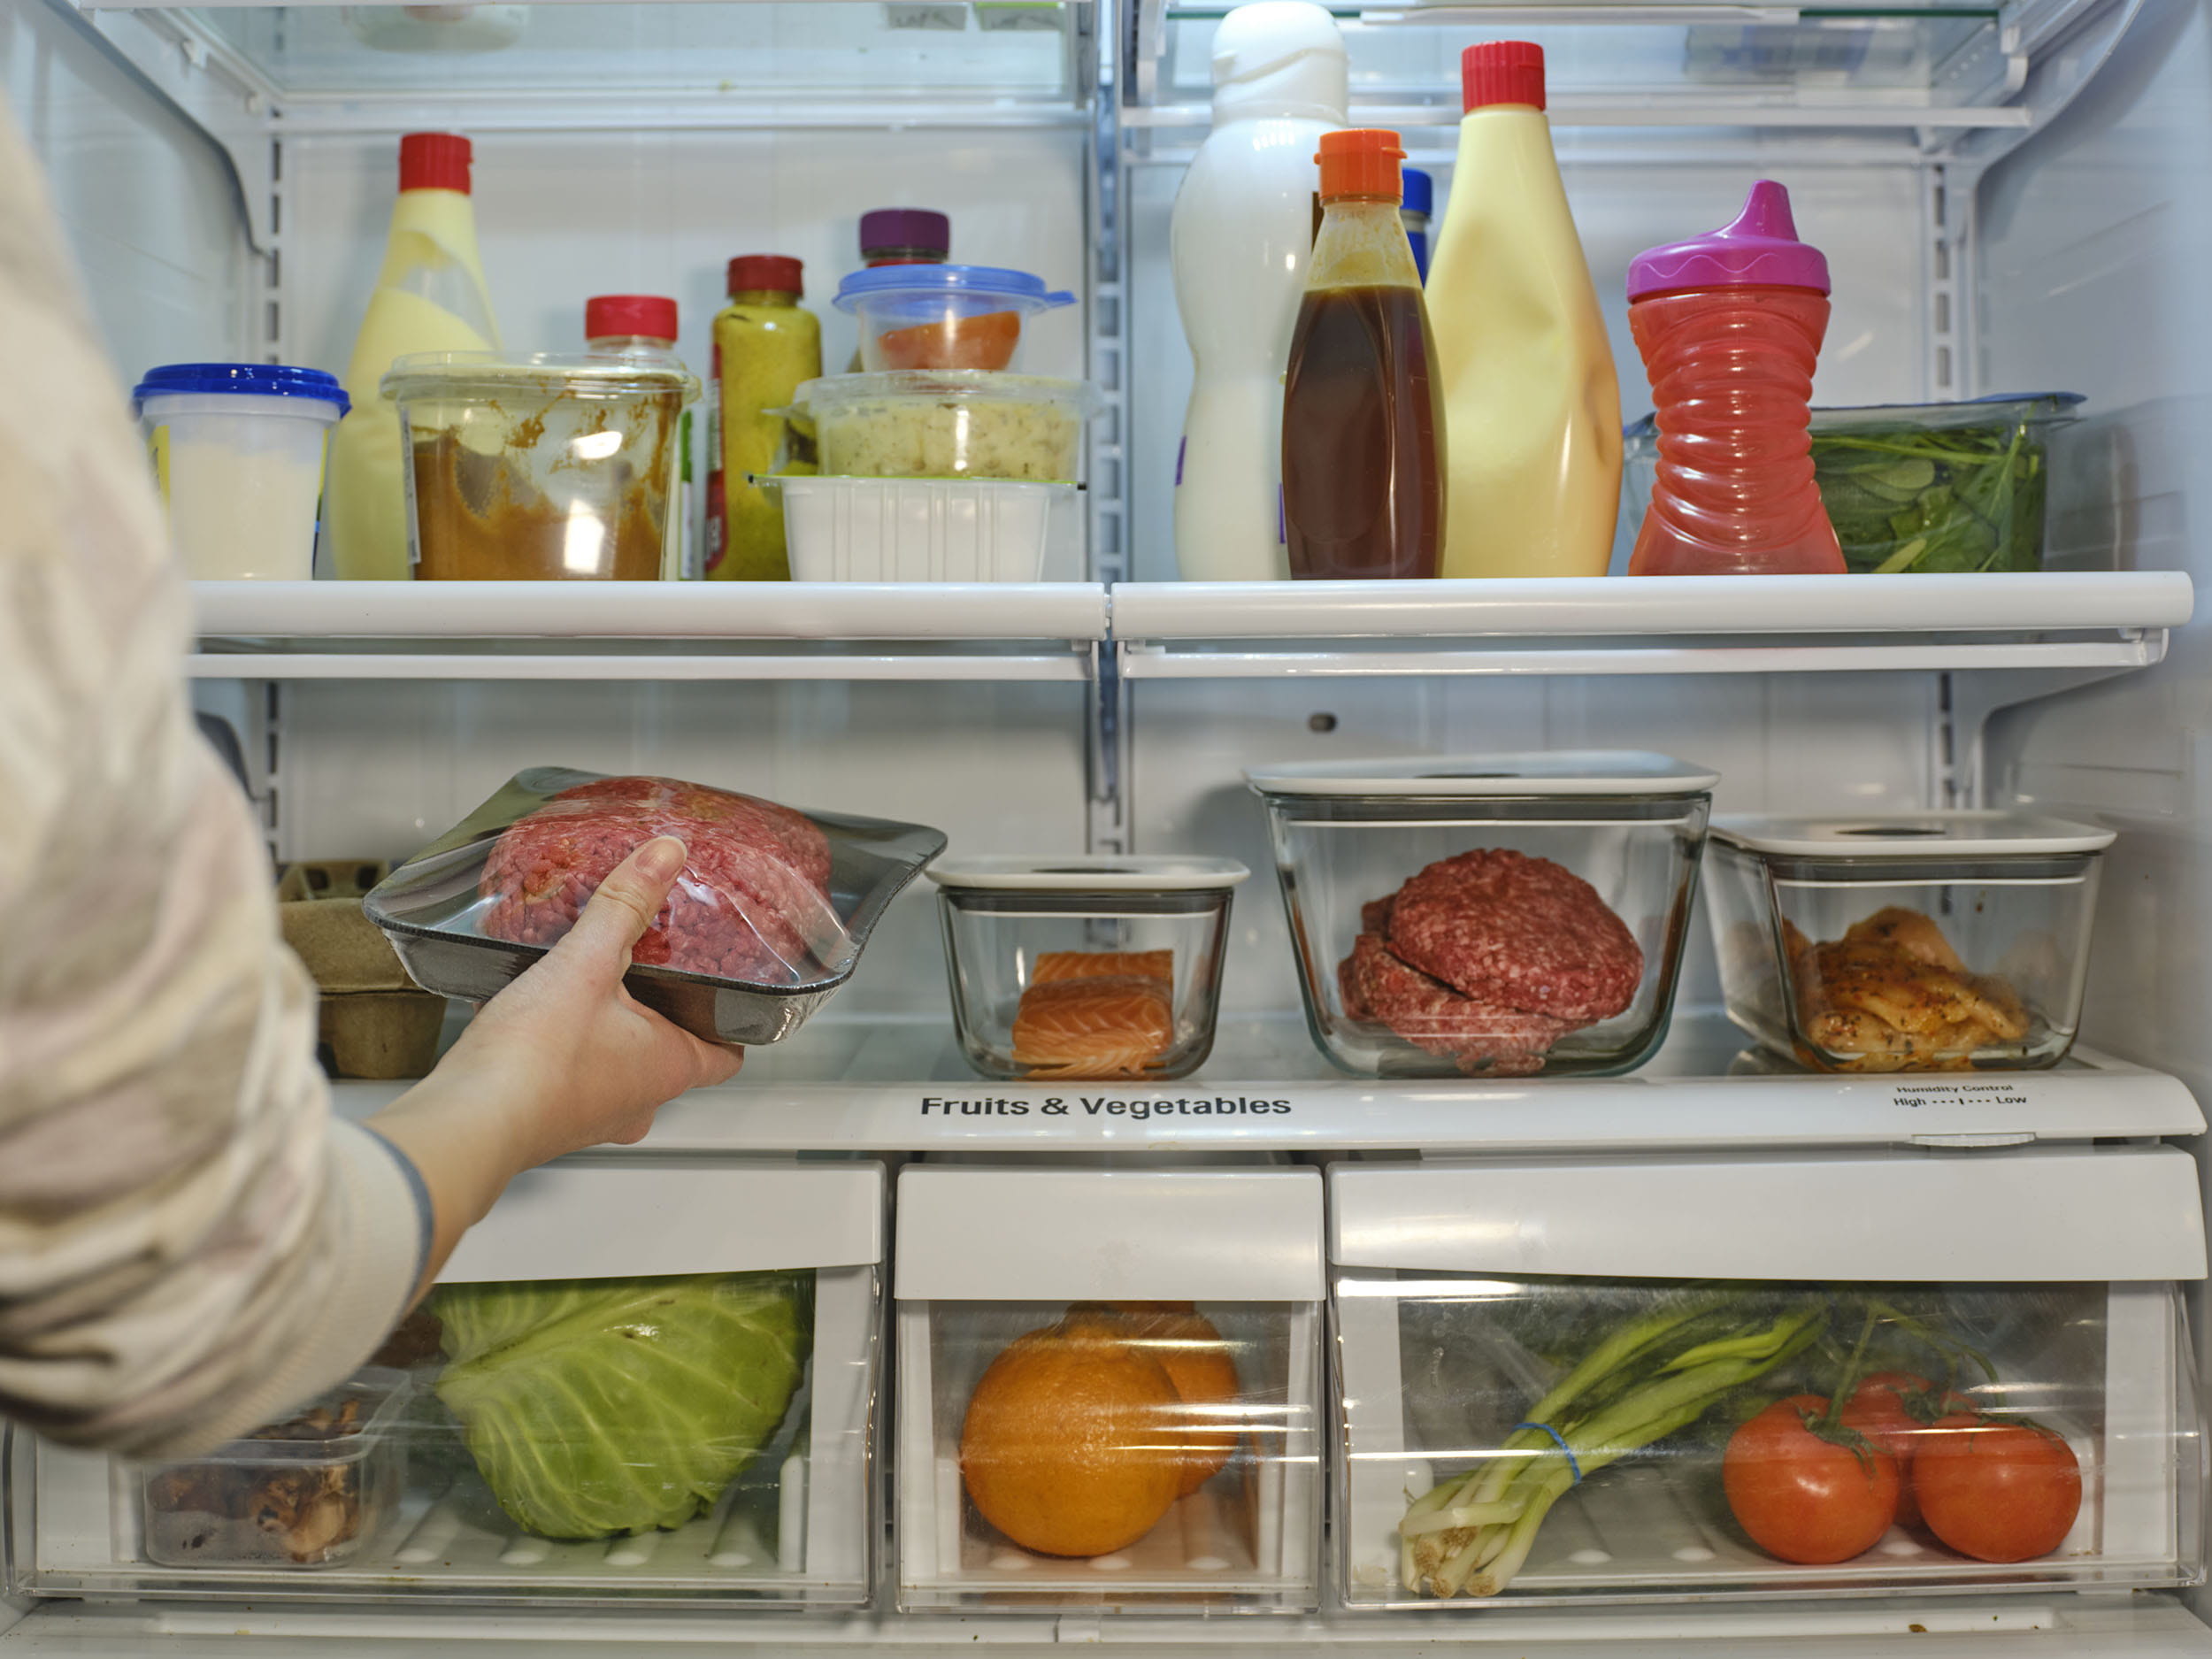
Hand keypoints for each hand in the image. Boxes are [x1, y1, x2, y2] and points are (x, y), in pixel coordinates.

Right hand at [433, 834, 742, 1157]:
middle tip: (649, 970)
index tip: (725, 992)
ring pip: (616, 1064)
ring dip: (606, 1028)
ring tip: (589, 981)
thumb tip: (664, 857)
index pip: (727, 1055)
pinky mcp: (546, 1118)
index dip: (730, 1023)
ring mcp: (591, 1116)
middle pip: (670, 1054)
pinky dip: (560, 1043)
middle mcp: (638, 1103)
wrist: (467, 1120)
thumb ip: (625, 905)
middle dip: (658, 1013)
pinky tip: (533, 1008)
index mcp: (669, 1069)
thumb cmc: (534, 1060)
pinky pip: (566, 1073)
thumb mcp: (586, 963)